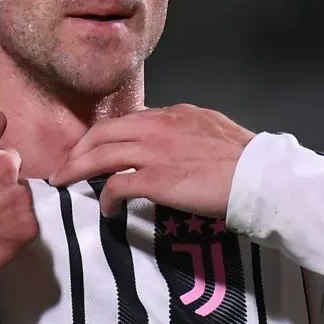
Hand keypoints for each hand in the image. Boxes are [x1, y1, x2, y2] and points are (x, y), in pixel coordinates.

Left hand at [49, 104, 256, 217]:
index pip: (127, 120)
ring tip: (66, 184)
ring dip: (77, 169)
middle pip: (103, 132)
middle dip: (78, 149)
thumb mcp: (212, 130)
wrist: (260, 177)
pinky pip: (117, 185)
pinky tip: (106, 210)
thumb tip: (175, 141)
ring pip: (101, 154)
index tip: (92, 148)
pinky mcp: (155, 179)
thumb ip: (188, 131)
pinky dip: (106, 197)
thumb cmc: (245, 158)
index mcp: (173, 113)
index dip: (104, 135)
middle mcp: (158, 126)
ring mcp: (154, 151)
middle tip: (64, 166)